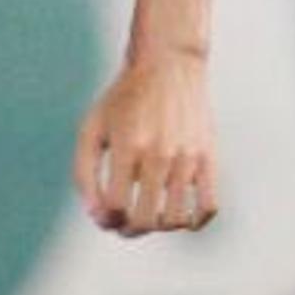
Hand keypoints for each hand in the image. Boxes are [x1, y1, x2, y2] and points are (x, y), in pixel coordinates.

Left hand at [72, 47, 214, 235]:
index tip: (105, 216)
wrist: (168, 64)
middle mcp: (159, 154)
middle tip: (124, 223)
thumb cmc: (123, 100)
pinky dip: (195, 222)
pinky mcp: (208, 157)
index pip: (116, 207)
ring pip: (175, 219)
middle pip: (145, 219)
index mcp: (128, 147)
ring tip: (151, 216)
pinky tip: (182, 217)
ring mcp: (187, 157)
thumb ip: (85, 174)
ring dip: (159, 227)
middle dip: (129, 230)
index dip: (107, 220)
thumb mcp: (92, 129)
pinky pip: (209, 206)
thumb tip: (97, 217)